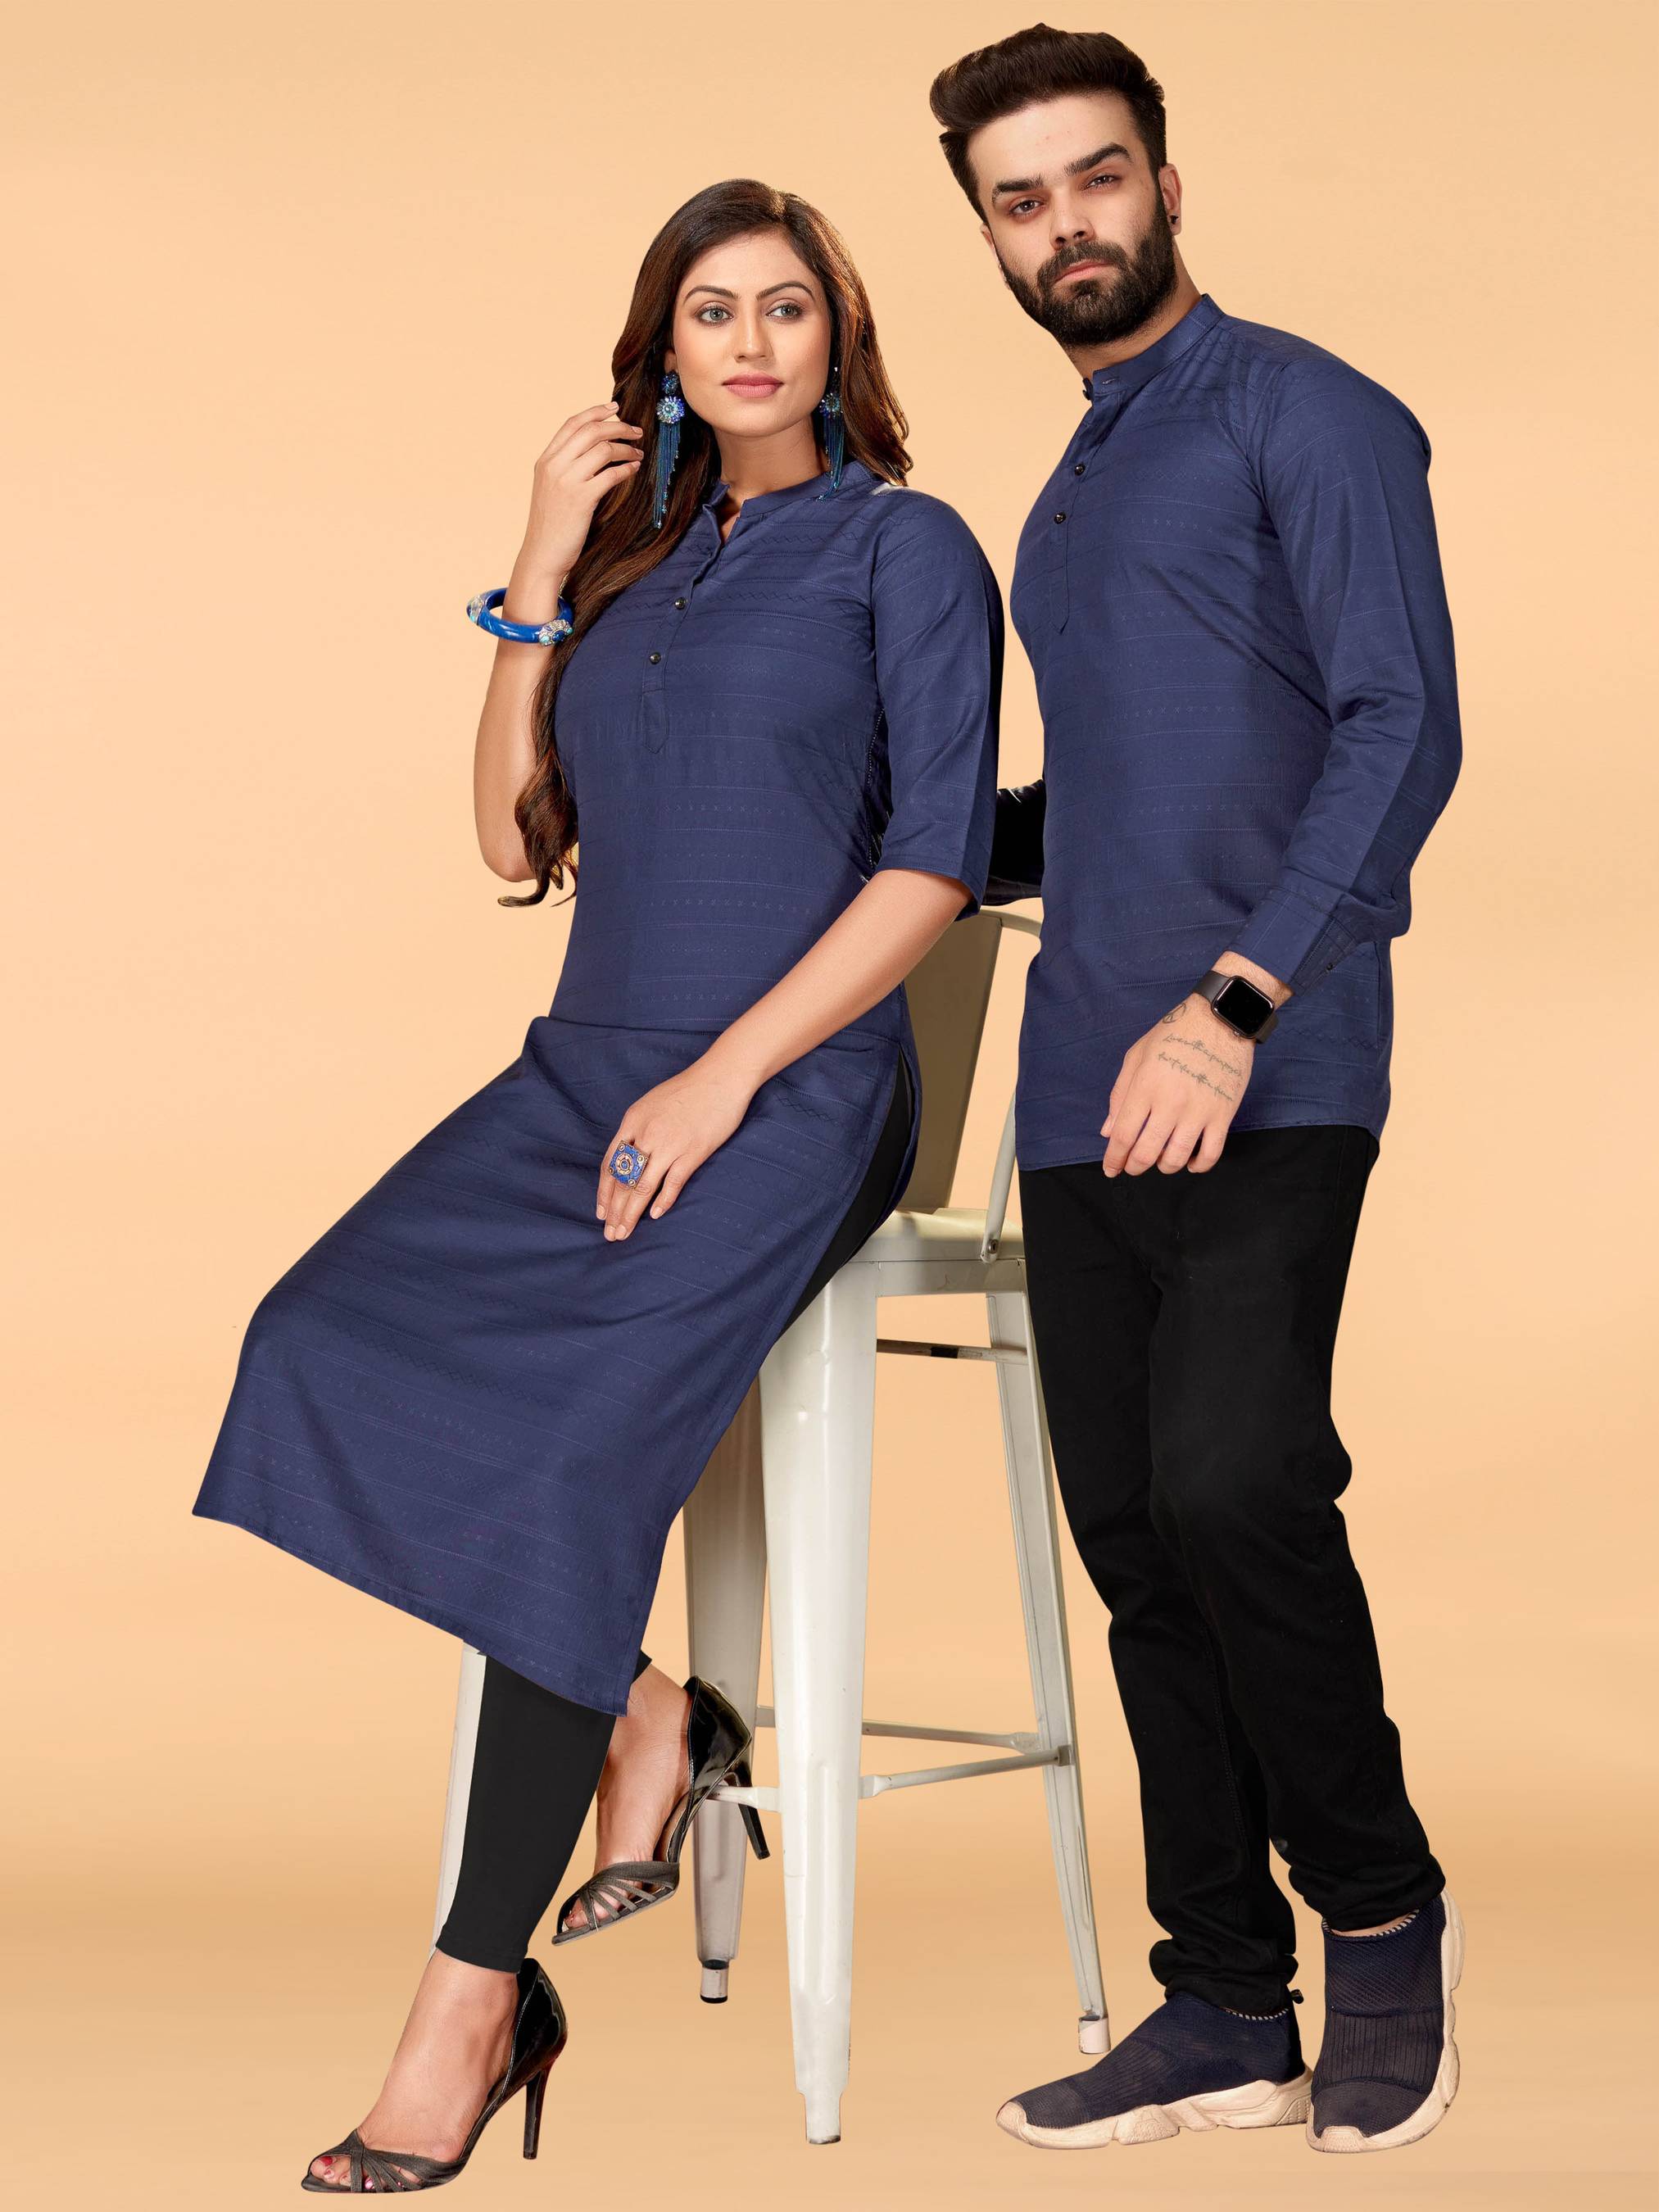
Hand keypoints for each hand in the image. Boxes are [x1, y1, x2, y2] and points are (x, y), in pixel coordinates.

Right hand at [519, 401, 644, 587]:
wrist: (542, 555)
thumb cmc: (550, 526)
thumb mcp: (550, 489)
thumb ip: (565, 468)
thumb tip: (593, 451)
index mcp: (545, 460)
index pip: (572, 424)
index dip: (595, 412)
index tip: (615, 407)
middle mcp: (554, 466)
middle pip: (591, 431)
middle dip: (618, 426)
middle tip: (636, 431)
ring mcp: (566, 481)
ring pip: (603, 449)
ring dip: (626, 448)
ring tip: (638, 453)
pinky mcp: (581, 499)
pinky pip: (611, 475)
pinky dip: (626, 469)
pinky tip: (635, 469)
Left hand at [595, 1051, 760, 1240]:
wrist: (721, 1078)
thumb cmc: (688, 1090)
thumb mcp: (650, 1104)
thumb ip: (638, 1130)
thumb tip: (630, 1157)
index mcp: (632, 1122)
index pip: (610, 1165)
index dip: (604, 1192)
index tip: (601, 1213)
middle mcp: (646, 1135)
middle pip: (622, 1181)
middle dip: (614, 1211)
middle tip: (610, 1234)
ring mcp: (669, 1145)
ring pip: (642, 1186)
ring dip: (631, 1213)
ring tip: (625, 1233)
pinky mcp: (693, 1152)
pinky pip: (673, 1182)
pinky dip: (662, 1201)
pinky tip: (654, 1215)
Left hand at [1101, 995, 1254, 1175]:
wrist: (1220, 1019)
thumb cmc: (1174, 1033)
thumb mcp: (1137, 1055)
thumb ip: (1120, 1094)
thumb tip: (1108, 1131)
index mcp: (1145, 1087)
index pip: (1123, 1136)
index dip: (1114, 1159)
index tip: (1111, 1169)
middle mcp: (1170, 1102)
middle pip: (1146, 1152)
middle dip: (1134, 1166)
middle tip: (1132, 1166)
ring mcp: (1199, 1110)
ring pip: (1176, 1158)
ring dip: (1163, 1167)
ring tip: (1159, 1161)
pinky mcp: (1223, 1114)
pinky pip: (1211, 1153)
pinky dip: (1198, 1166)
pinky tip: (1189, 1163)